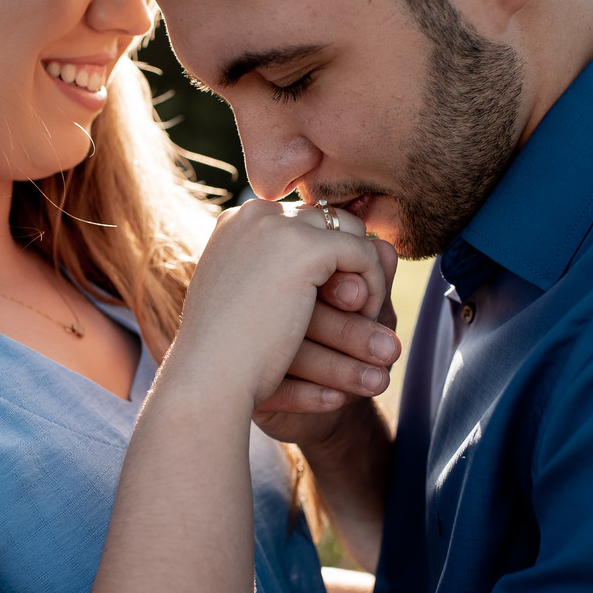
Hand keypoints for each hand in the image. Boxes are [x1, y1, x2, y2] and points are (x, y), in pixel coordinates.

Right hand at [164, 198, 388, 413]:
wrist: (207, 379)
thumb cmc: (228, 354)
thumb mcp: (264, 304)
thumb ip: (303, 273)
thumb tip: (384, 248)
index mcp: (237, 223)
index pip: (302, 222)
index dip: (328, 255)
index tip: (345, 295)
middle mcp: (255, 213)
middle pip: (328, 222)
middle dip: (352, 260)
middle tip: (367, 305)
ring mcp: (277, 226)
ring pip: (350, 238)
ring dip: (369, 278)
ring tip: (378, 319)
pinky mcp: (304, 248)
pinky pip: (364, 256)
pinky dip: (375, 289)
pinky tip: (369, 326)